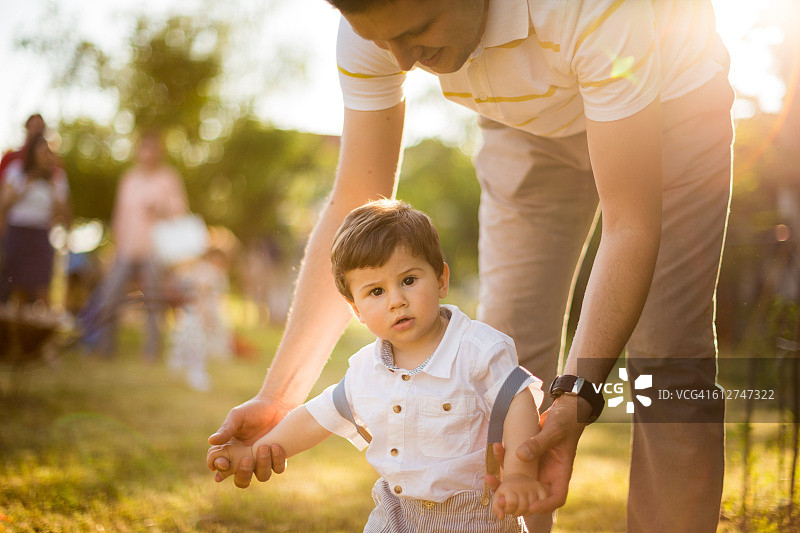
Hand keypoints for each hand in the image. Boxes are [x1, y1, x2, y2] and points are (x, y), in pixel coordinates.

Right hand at [208, 396, 292, 487]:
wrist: (276, 403)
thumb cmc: (253, 410)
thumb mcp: (237, 416)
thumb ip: (226, 429)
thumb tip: (211, 441)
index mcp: (230, 451)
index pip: (220, 467)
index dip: (219, 470)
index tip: (224, 463)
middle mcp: (245, 460)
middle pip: (242, 481)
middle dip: (243, 475)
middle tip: (247, 460)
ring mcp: (262, 460)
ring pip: (262, 476)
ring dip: (263, 465)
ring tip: (264, 446)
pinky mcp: (278, 457)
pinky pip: (278, 468)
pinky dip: (277, 460)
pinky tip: (276, 446)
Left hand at [485, 395, 586, 513]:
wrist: (565, 409)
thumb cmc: (566, 421)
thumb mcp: (554, 431)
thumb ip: (539, 443)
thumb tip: (520, 455)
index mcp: (561, 472)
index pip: (557, 497)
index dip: (544, 506)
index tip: (530, 506)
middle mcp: (548, 473)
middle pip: (533, 494)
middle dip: (516, 499)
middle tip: (499, 499)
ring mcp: (537, 465)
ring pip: (520, 481)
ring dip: (504, 481)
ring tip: (489, 478)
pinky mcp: (528, 456)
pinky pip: (514, 463)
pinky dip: (503, 460)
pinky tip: (496, 448)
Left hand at [492, 473, 546, 519]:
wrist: (517, 477)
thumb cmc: (506, 491)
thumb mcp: (497, 497)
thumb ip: (496, 508)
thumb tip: (501, 517)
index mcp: (509, 487)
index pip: (511, 503)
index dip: (508, 510)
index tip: (507, 508)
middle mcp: (521, 485)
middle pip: (523, 507)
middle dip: (517, 513)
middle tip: (515, 510)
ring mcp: (531, 486)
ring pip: (532, 507)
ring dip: (527, 512)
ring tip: (521, 508)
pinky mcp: (540, 488)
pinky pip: (542, 502)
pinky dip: (538, 508)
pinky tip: (531, 507)